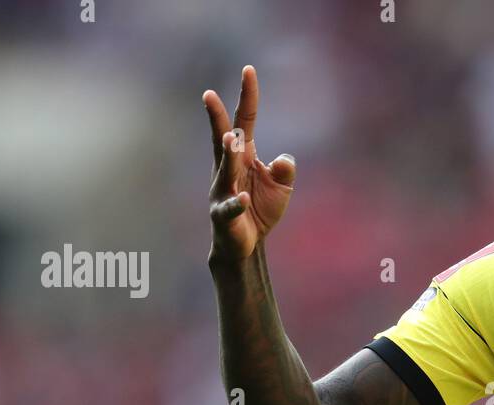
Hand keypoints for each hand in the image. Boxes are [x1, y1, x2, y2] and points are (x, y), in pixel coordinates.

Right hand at [204, 65, 295, 261]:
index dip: (247, 97)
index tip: (248, 70)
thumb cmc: (259, 209)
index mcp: (243, 156)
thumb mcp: (280, 187)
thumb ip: (285, 170)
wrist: (246, 245)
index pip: (245, 121)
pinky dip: (236, 202)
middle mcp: (229, 168)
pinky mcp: (225, 215)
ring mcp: (223, 191)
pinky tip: (242, 196)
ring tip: (231, 138)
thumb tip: (285, 159)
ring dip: (228, 154)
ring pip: (225, 170)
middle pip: (223, 139)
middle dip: (217, 118)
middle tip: (208, 95)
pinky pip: (230, 207)